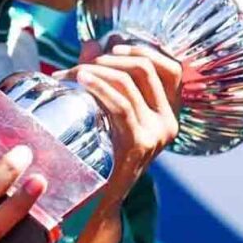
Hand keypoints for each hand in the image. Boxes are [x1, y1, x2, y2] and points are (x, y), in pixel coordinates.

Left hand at [52, 41, 181, 242]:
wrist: (97, 200)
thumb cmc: (100, 151)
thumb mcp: (106, 109)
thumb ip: (103, 75)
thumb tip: (92, 42)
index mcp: (167, 112)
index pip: (171, 68)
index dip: (144, 49)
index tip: (114, 44)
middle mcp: (169, 122)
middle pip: (146, 69)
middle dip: (110, 58)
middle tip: (82, 63)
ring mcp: (157, 134)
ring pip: (129, 83)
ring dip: (96, 71)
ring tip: (70, 73)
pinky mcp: (140, 144)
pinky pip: (121, 104)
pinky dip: (99, 86)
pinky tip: (80, 79)